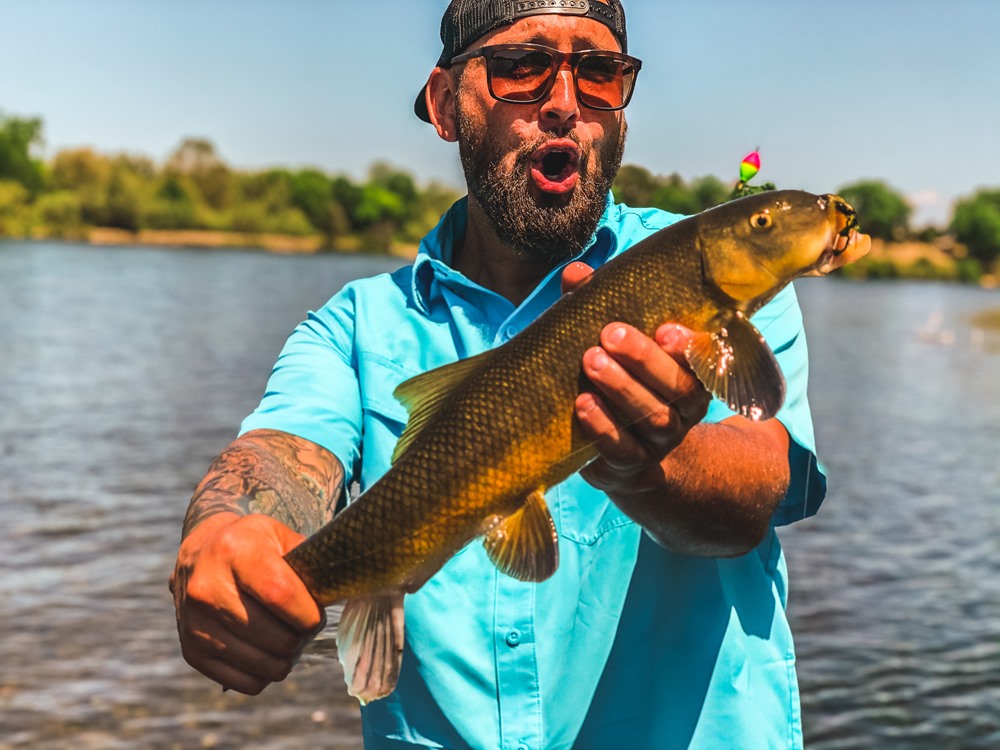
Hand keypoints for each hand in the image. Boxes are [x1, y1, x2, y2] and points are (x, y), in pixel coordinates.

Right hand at [169, 513, 324, 694]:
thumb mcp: (279, 536)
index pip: (281, 596)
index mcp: (234, 552)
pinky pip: (248, 683)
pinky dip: (266, 672)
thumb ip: (308, 562)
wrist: (198, 555)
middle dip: (302, 636)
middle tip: (303, 624)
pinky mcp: (192, 652)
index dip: (309, 614)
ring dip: (287, 657)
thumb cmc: (250, 545)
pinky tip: (267, 649)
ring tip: (287, 636)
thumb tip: (338, 593)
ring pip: (266, 665)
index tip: (316, 614)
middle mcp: (207, 589)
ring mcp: (195, 624)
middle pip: (277, 638)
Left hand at [561, 263, 710, 496]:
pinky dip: (603, 428)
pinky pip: (623, 451)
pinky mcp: (634, 465)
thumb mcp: (614, 340)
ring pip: (653, 417)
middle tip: (611, 334)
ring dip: (621, 388)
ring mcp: (661, 440)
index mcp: (690, 372)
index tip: (665, 328)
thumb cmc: (619, 377)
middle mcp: (685, 408)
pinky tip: (582, 404)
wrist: (624, 451)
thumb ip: (596, 304)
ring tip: (591, 361)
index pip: (703, 359)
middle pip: (678, 387)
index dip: (689, 346)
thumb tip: (575, 273)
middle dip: (644, 359)